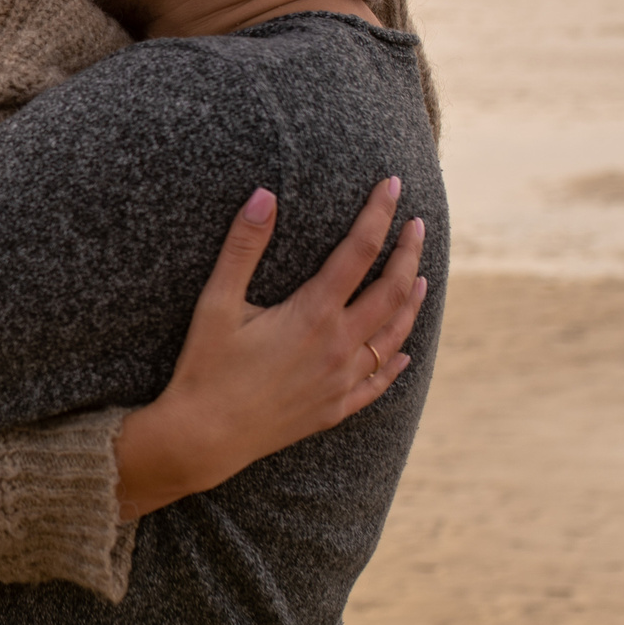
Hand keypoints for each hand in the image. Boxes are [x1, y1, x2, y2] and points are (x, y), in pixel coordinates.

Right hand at [113, 177, 427, 519]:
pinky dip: (395, 362)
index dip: (379, 214)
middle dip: (407, 253)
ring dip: (411, 302)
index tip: (394, 186)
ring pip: (393, 335)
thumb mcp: (217, 303)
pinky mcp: (334, 408)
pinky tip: (403, 352)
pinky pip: (378, 383)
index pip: (359, 251)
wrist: (203, 437)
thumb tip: (263, 195)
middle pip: (391, 291)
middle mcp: (338, 346)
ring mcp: (341, 380)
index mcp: (313, 314)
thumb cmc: (205, 368)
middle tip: (417, 226)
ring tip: (420, 277)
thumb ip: (243, 248)